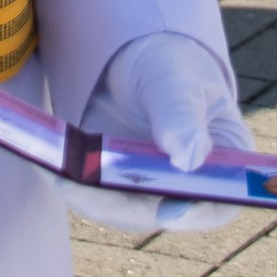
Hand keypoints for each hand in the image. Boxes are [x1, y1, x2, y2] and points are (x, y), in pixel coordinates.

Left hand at [77, 33, 247, 234]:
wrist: (137, 63)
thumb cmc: (171, 68)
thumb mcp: (177, 80)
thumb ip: (181, 113)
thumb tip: (187, 157)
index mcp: (224, 161)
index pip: (221, 201)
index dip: (199, 213)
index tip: (170, 213)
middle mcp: (189, 188)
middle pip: (162, 212)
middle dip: (123, 204)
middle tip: (88, 187)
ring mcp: (151, 193)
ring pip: (124, 210)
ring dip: (92, 198)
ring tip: (61, 175)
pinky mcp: (116, 189)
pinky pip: (97, 197)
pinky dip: (76, 186)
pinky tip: (51, 168)